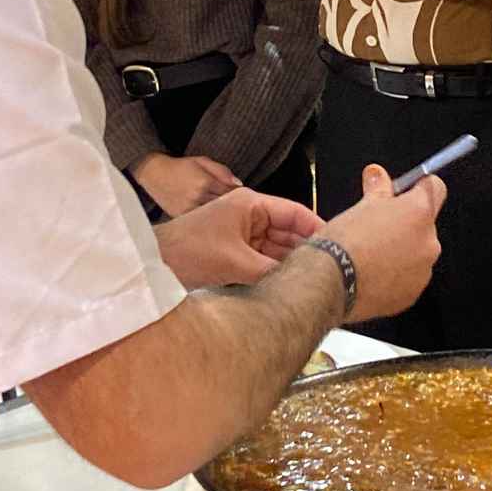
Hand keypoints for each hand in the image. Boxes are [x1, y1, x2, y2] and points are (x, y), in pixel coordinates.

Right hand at [131, 152, 240, 216]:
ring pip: (213, 217)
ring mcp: (189, 209)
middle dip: (232, 207)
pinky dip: (207, 221)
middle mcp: (197, 197)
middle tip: (238, 209)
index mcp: (205, 182)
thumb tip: (239, 184)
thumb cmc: (180, 166)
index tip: (243, 198)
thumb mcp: (202, 161)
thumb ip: (222, 171)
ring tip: (224, 215)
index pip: (231, 193)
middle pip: (224, 207)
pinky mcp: (181, 217)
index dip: (239, 196)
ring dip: (221, 216)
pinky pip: (200, 223)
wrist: (153, 173)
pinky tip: (210, 219)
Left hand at [155, 188, 322, 288]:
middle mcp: (250, 217)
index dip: (317, 228)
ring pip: (278, 250)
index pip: (296, 213)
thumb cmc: (187, 251)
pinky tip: (290, 285)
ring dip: (291, 264)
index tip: (336, 245)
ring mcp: (243, 236)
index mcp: (251, 205)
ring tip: (313, 281)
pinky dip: (276, 272)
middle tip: (329, 270)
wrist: (154, 265)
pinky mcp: (236, 253)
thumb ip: (271, 272)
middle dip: (307, 250)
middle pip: (290, 233)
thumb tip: (299, 285)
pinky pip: (265, 262)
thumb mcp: (235, 262)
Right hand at [316, 163, 445, 320]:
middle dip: (405, 224)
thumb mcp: (361, 206)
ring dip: (400, 251)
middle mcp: (429, 242)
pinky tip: (372, 272)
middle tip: (379, 227)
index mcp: (419, 213)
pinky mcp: (412, 294)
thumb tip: (377, 175)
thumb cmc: (345, 244)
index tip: (407, 191)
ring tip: (371, 253)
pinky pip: (408, 279)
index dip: (419, 188)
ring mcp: (423, 271)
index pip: (435, 188)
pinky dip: (395, 275)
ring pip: (417, 253)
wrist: (331, 282)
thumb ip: (378, 188)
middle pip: (425, 225)